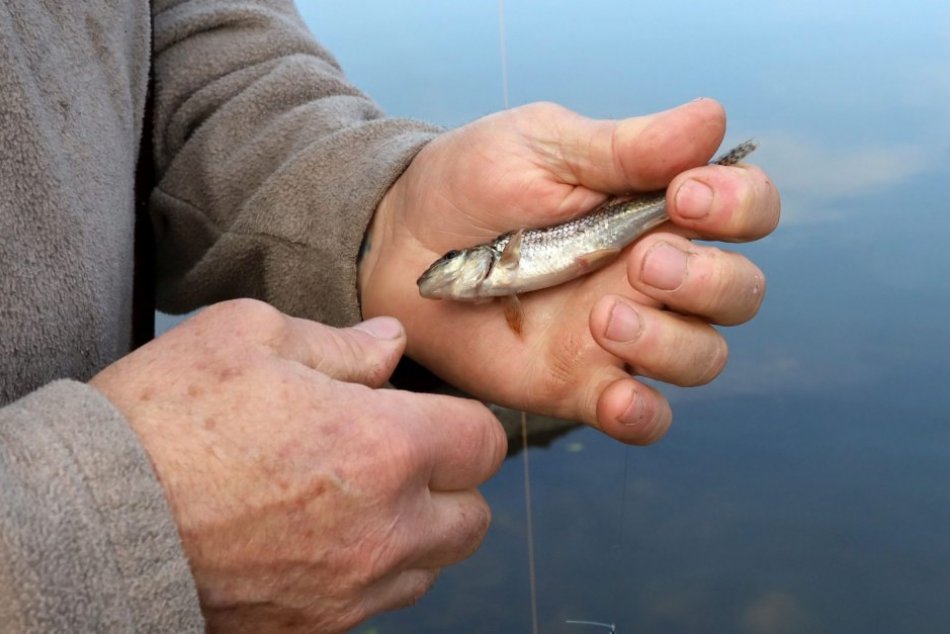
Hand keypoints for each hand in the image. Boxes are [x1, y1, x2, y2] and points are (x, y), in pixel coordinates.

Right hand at [89, 300, 505, 632]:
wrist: (87, 523)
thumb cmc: (165, 419)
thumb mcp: (248, 338)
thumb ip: (339, 344)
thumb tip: (390, 345)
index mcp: (383, 447)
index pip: (483, 442)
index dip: (462, 421)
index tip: (428, 413)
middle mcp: (384, 530)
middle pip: (473, 518)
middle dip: (450, 482)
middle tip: (398, 455)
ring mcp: (350, 591)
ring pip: (430, 567)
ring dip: (414, 531)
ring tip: (354, 498)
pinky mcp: (312, 629)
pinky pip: (377, 604)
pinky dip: (370, 571)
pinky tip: (320, 538)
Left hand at [360, 99, 779, 443]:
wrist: (399, 244)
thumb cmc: (472, 183)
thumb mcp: (543, 147)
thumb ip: (626, 145)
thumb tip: (713, 120)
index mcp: (655, 207)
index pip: (747, 211)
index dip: (740, 206)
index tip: (685, 195)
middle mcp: (652, 276)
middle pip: (739, 293)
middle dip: (708, 281)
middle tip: (641, 262)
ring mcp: (621, 335)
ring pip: (703, 358)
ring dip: (671, 343)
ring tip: (602, 317)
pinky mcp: (581, 384)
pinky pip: (645, 418)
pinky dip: (644, 415)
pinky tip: (614, 396)